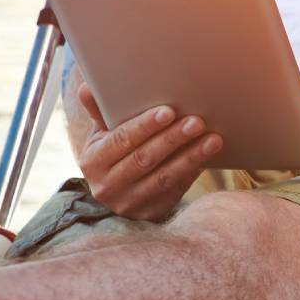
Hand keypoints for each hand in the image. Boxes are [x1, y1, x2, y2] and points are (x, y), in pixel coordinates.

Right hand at [75, 82, 222, 220]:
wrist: (119, 195)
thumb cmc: (114, 154)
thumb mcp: (102, 136)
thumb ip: (99, 113)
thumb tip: (86, 87)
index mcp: (93, 161)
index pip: (121, 140)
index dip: (145, 126)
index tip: (169, 111)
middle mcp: (107, 186)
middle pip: (144, 159)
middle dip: (172, 139)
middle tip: (197, 122)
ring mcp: (129, 203)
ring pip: (164, 177)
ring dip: (191, 157)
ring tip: (213, 139)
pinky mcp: (151, 212)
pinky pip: (176, 190)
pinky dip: (193, 171)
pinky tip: (209, 156)